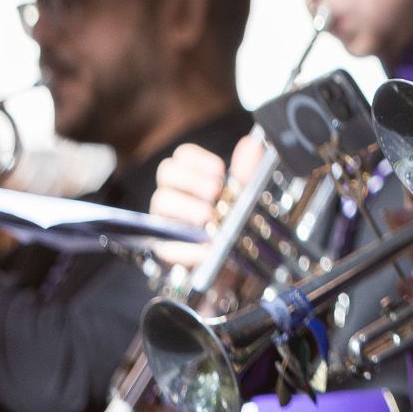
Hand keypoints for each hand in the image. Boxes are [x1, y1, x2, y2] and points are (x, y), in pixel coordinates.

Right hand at [149, 137, 260, 268]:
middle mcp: (174, 197)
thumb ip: (246, 172)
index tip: (220, 171)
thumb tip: (251, 144)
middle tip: (216, 191)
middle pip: (166, 171)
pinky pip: (168, 245)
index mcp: (191, 181)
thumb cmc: (233, 226)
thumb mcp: (244, 198)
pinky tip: (208, 246)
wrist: (234, 267)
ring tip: (209, 216)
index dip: (199, 158)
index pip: (182, 156)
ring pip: (161, 200)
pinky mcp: (167, 251)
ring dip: (187, 206)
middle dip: (192, 178)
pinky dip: (190, 246)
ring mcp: (166, 222)